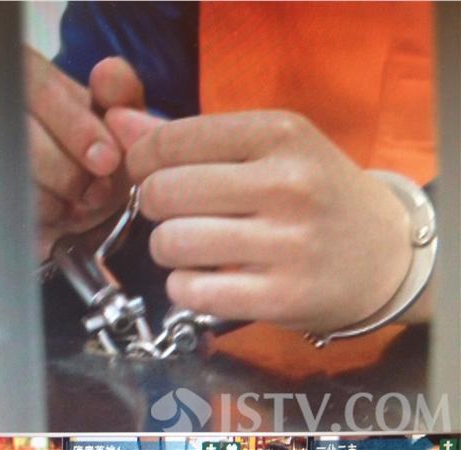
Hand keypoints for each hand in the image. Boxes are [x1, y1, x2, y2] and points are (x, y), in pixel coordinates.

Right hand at [0, 47, 143, 259]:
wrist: (63, 209)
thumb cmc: (83, 161)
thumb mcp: (112, 127)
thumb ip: (118, 97)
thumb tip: (108, 73)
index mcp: (7, 75)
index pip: (33, 85)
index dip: (74, 125)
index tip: (105, 160)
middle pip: (14, 134)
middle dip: (67, 172)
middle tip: (92, 194)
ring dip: (43, 203)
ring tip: (67, 210)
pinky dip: (12, 229)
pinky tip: (39, 229)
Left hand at [106, 109, 412, 332]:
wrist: (383, 253)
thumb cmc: (316, 191)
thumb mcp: (268, 147)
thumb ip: (191, 136)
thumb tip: (118, 123)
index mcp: (279, 134)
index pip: (171, 141)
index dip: (141, 161)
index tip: (148, 172)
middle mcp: (286, 183)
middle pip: (163, 192)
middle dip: (152, 204)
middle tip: (173, 210)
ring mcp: (287, 243)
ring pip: (171, 242)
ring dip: (166, 246)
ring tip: (190, 244)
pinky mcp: (283, 296)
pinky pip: (191, 290)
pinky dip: (183, 286)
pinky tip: (203, 278)